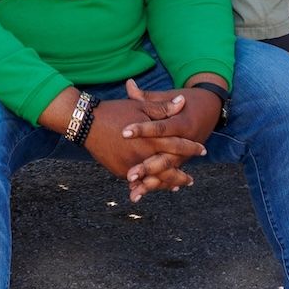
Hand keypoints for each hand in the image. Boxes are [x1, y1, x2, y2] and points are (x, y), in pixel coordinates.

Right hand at [82, 82, 205, 193]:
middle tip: (191, 180)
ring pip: (154, 179)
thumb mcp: (140, 106)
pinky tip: (155, 186)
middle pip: (168, 169)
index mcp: (150, 138)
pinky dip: (148, 184)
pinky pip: (138, 181)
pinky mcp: (119, 171)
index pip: (177, 144)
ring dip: (166, 183)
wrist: (86, 122)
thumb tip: (183, 101)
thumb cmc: (115, 111)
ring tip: (177, 186)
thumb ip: (163, 108)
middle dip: (181, 175)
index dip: (191, 147)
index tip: (203, 150)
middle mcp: (142, 155)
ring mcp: (130, 165)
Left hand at [118, 84, 223, 201]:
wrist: (211, 108)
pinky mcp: (182, 161)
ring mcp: (185, 154)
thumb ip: (148, 97)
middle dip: (148, 167)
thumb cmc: (187, 99)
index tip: (124, 132)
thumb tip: (129, 85)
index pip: (160, 127)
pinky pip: (168, 176)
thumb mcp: (168, 96)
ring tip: (134, 191)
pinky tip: (140, 194)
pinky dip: (155, 185)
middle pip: (166, 157)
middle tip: (130, 173)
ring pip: (167, 171)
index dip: (142, 129)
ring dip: (151, 183)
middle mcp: (186, 142)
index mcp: (182, 122)